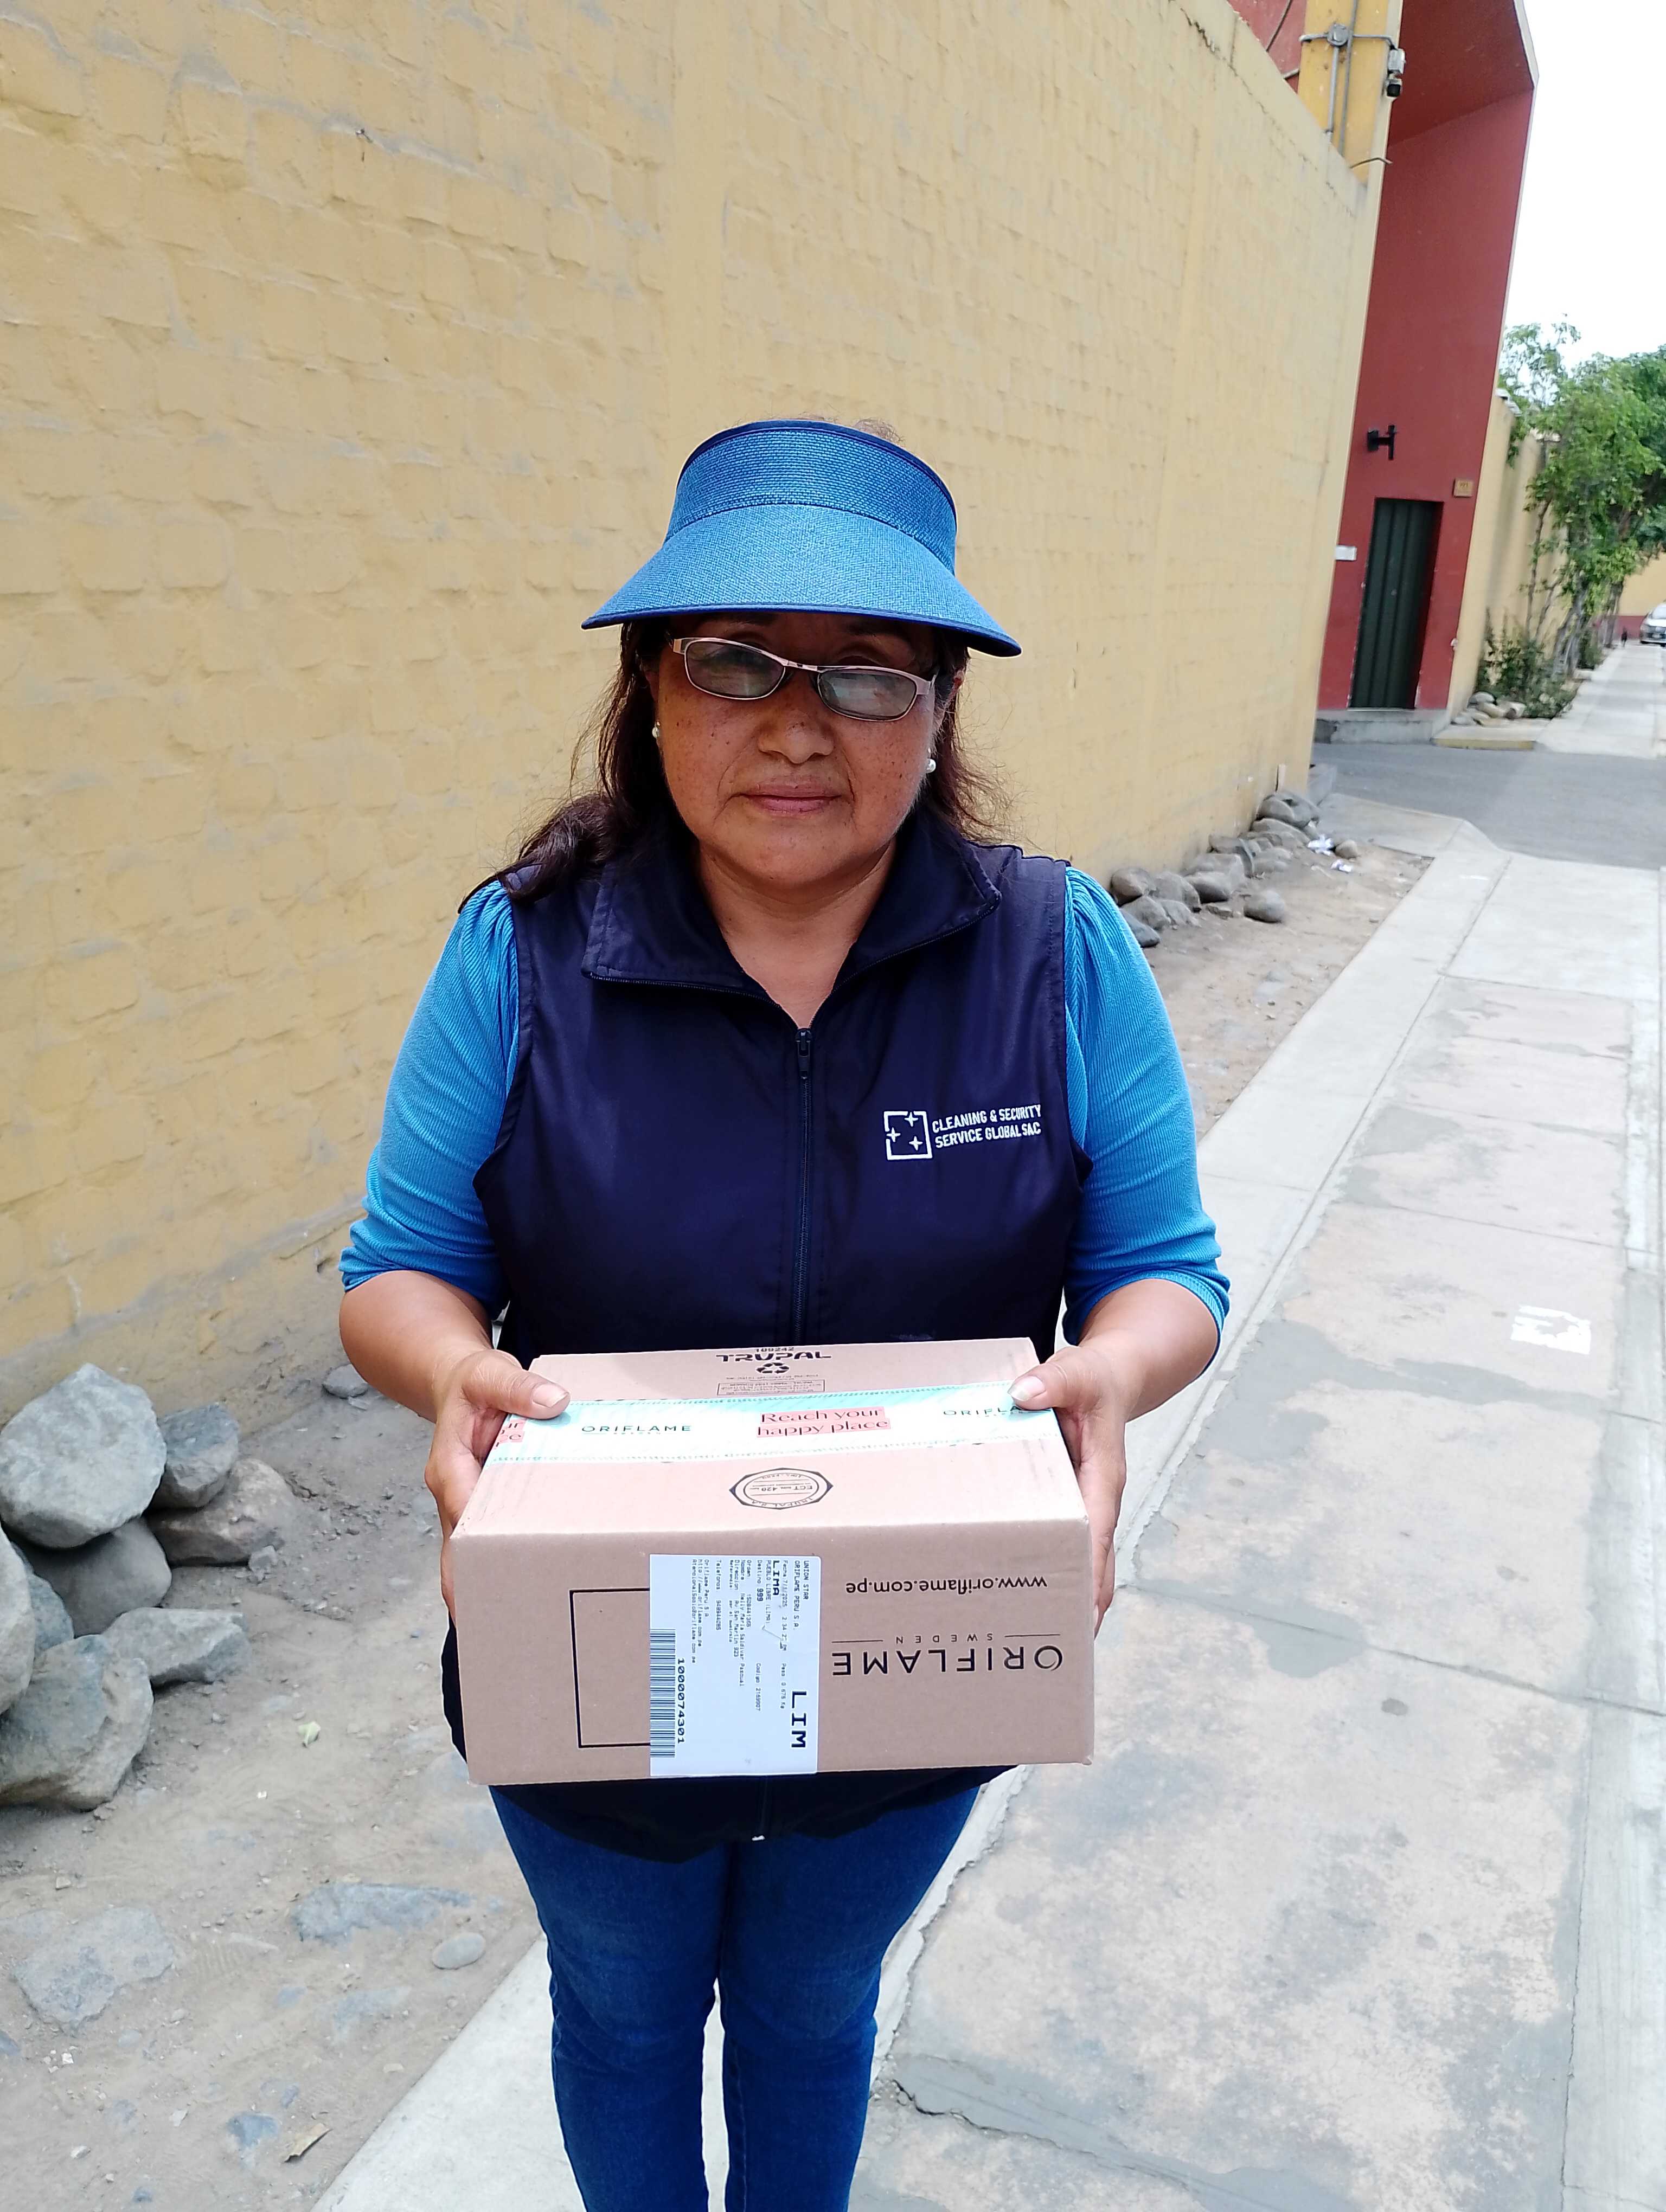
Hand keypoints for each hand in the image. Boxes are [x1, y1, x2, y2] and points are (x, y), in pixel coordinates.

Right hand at [425, 1350, 567, 1614]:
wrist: (457, 1383)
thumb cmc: (472, 1382)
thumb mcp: (491, 1373)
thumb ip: (518, 1386)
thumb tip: (553, 1400)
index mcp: (451, 1467)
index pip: (462, 1515)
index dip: (474, 1553)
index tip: (483, 1589)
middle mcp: (453, 1493)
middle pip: (459, 1553)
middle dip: (474, 1591)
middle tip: (502, 1634)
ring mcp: (465, 1505)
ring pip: (471, 1555)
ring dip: (487, 1586)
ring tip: (517, 1629)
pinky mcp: (482, 1507)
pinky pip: (488, 1541)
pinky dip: (500, 1565)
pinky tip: (526, 1590)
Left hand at [1010, 1343, 1136, 1627]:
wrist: (1112, 1381)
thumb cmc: (1094, 1382)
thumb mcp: (1076, 1372)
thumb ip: (1053, 1381)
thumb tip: (1024, 1394)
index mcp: (1103, 1475)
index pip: (1097, 1530)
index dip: (1089, 1568)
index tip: (1082, 1607)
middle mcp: (1099, 1500)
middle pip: (1097, 1563)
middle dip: (1085, 1604)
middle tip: (1062, 1646)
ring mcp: (1088, 1507)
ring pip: (1086, 1562)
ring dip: (1074, 1596)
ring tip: (1045, 1637)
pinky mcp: (1074, 1505)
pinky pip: (1068, 1545)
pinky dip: (1059, 1572)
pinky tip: (1035, 1595)